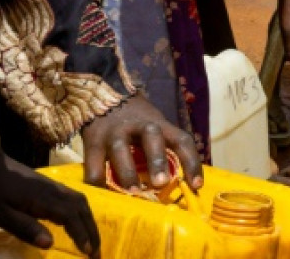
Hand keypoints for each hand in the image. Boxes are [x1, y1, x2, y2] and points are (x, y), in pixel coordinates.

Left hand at [0, 154, 99, 256]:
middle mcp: (53, 191)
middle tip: (97, 252)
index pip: (70, 217)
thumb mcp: (0, 215)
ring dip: (89, 220)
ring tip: (92, 238)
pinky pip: (73, 197)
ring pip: (80, 201)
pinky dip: (82, 211)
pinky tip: (78, 219)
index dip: (82, 234)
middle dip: (92, 230)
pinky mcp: (48, 184)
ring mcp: (52, 186)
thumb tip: (50, 244)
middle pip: (81, 209)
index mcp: (42, 200)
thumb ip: (25, 228)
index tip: (89, 252)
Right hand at [80, 94, 202, 191]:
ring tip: (133, 192)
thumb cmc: (135, 121)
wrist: (102, 95)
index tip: (197, 185)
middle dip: (157, 161)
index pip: (182, 140)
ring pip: (120, 150)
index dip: (192, 162)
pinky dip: (98, 182)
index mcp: (159, 124)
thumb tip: (179, 185)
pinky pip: (94, 165)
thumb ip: (164, 149)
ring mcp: (113, 133)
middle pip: (152, 137)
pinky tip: (104, 194)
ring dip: (127, 172)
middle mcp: (138, 126)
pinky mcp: (92, 143)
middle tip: (161, 183)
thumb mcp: (154, 126)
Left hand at [276, 164, 289, 258]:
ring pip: (279, 199)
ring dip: (277, 201)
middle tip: (275, 193)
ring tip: (277, 207)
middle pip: (280, 181)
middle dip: (275, 186)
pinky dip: (282, 219)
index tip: (283, 180)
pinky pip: (285, 219)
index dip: (287, 174)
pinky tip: (284, 223)